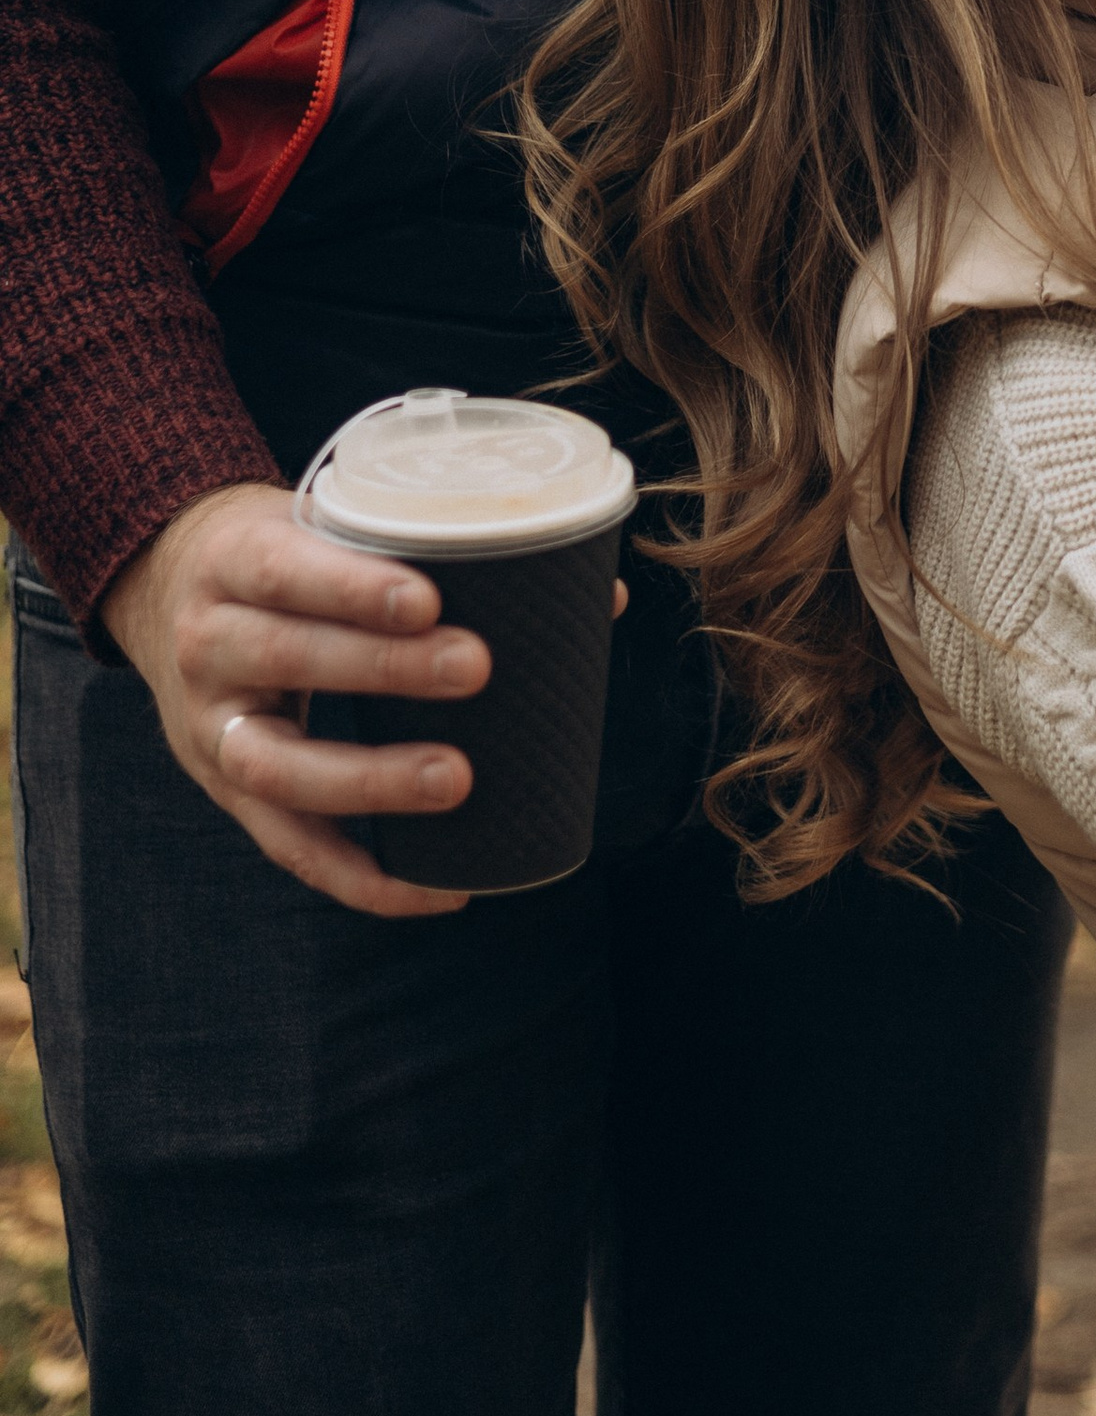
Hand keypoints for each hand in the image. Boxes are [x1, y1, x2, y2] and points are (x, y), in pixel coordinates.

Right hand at [100, 480, 489, 918]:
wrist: (176, 593)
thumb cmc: (291, 559)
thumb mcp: (328, 527)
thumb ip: (439, 550)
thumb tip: (600, 594)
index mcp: (231, 562)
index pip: (281, 570)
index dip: (351, 588)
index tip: (429, 599)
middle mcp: (208, 646)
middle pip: (283, 658)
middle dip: (381, 670)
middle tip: (474, 668)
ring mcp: (212, 729)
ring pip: (275, 765)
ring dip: (370, 779)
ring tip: (458, 777)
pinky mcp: (230, 794)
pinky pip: (291, 849)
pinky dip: (362, 878)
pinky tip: (439, 888)